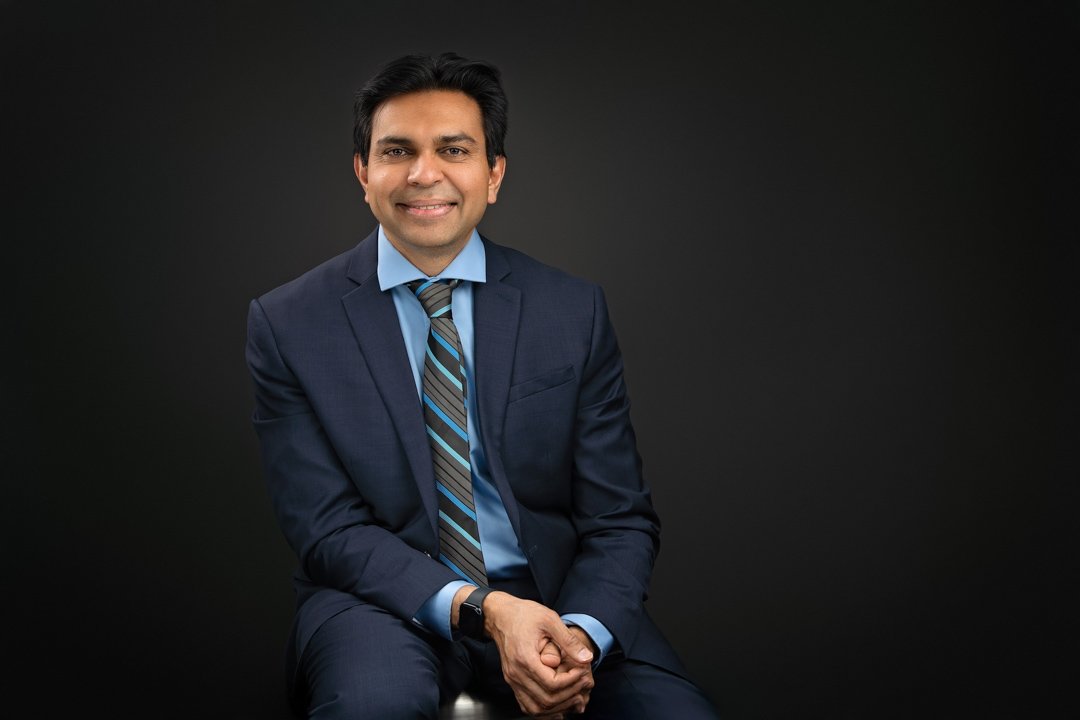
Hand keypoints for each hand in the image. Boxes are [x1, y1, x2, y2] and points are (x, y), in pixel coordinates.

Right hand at [482, 592, 594, 715]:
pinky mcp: (512, 681)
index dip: (572, 681)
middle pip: (546, 700)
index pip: (552, 684)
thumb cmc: (524, 614)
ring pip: (536, 709)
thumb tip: (587, 658)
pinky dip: (544, 709)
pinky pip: (527, 705)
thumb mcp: (550, 620)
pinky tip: (558, 703)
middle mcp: (516, 674)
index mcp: (525, 658)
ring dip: (558, 707)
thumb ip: (568, 640)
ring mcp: (512, 680)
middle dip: (569, 695)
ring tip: (575, 696)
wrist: (500, 615)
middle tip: (583, 683)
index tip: (583, 672)